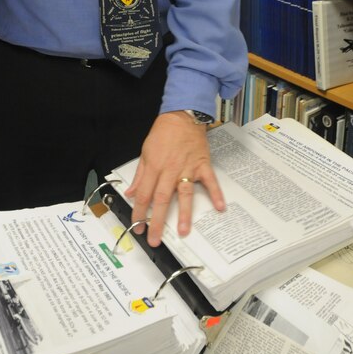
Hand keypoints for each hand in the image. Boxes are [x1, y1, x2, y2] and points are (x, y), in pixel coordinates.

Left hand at [125, 111, 224, 247]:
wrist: (183, 114)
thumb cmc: (164, 132)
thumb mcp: (145, 151)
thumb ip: (140, 174)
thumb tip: (132, 192)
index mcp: (154, 166)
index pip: (144, 194)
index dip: (139, 212)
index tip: (137, 226)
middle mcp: (170, 170)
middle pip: (161, 199)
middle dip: (157, 221)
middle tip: (154, 238)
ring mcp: (188, 168)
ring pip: (184, 193)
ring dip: (183, 213)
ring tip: (183, 232)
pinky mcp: (202, 164)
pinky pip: (210, 181)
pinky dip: (216, 193)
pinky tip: (220, 207)